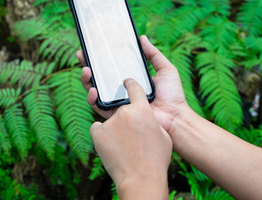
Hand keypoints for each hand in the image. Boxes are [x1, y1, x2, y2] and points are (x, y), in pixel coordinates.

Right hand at [77, 35, 189, 134]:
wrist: (174, 117)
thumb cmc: (173, 95)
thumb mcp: (165, 69)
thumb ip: (153, 54)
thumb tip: (141, 38)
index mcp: (132, 79)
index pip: (113, 66)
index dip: (101, 58)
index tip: (92, 48)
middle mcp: (122, 90)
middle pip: (100, 77)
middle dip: (88, 66)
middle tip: (82, 56)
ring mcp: (118, 102)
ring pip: (96, 91)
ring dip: (87, 80)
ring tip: (86, 70)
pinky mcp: (116, 115)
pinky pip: (99, 107)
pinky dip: (92, 98)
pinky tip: (93, 90)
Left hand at [90, 79, 171, 198]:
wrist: (141, 178)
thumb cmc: (156, 159)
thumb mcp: (163, 137)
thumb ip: (153, 122)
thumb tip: (147, 119)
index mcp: (143, 109)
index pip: (134, 87)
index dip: (130, 83)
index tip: (126, 82)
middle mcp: (125, 112)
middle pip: (122, 108)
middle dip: (125, 119)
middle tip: (131, 135)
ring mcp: (110, 122)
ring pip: (110, 120)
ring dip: (114, 129)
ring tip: (123, 146)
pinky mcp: (98, 132)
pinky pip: (97, 128)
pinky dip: (102, 135)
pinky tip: (111, 146)